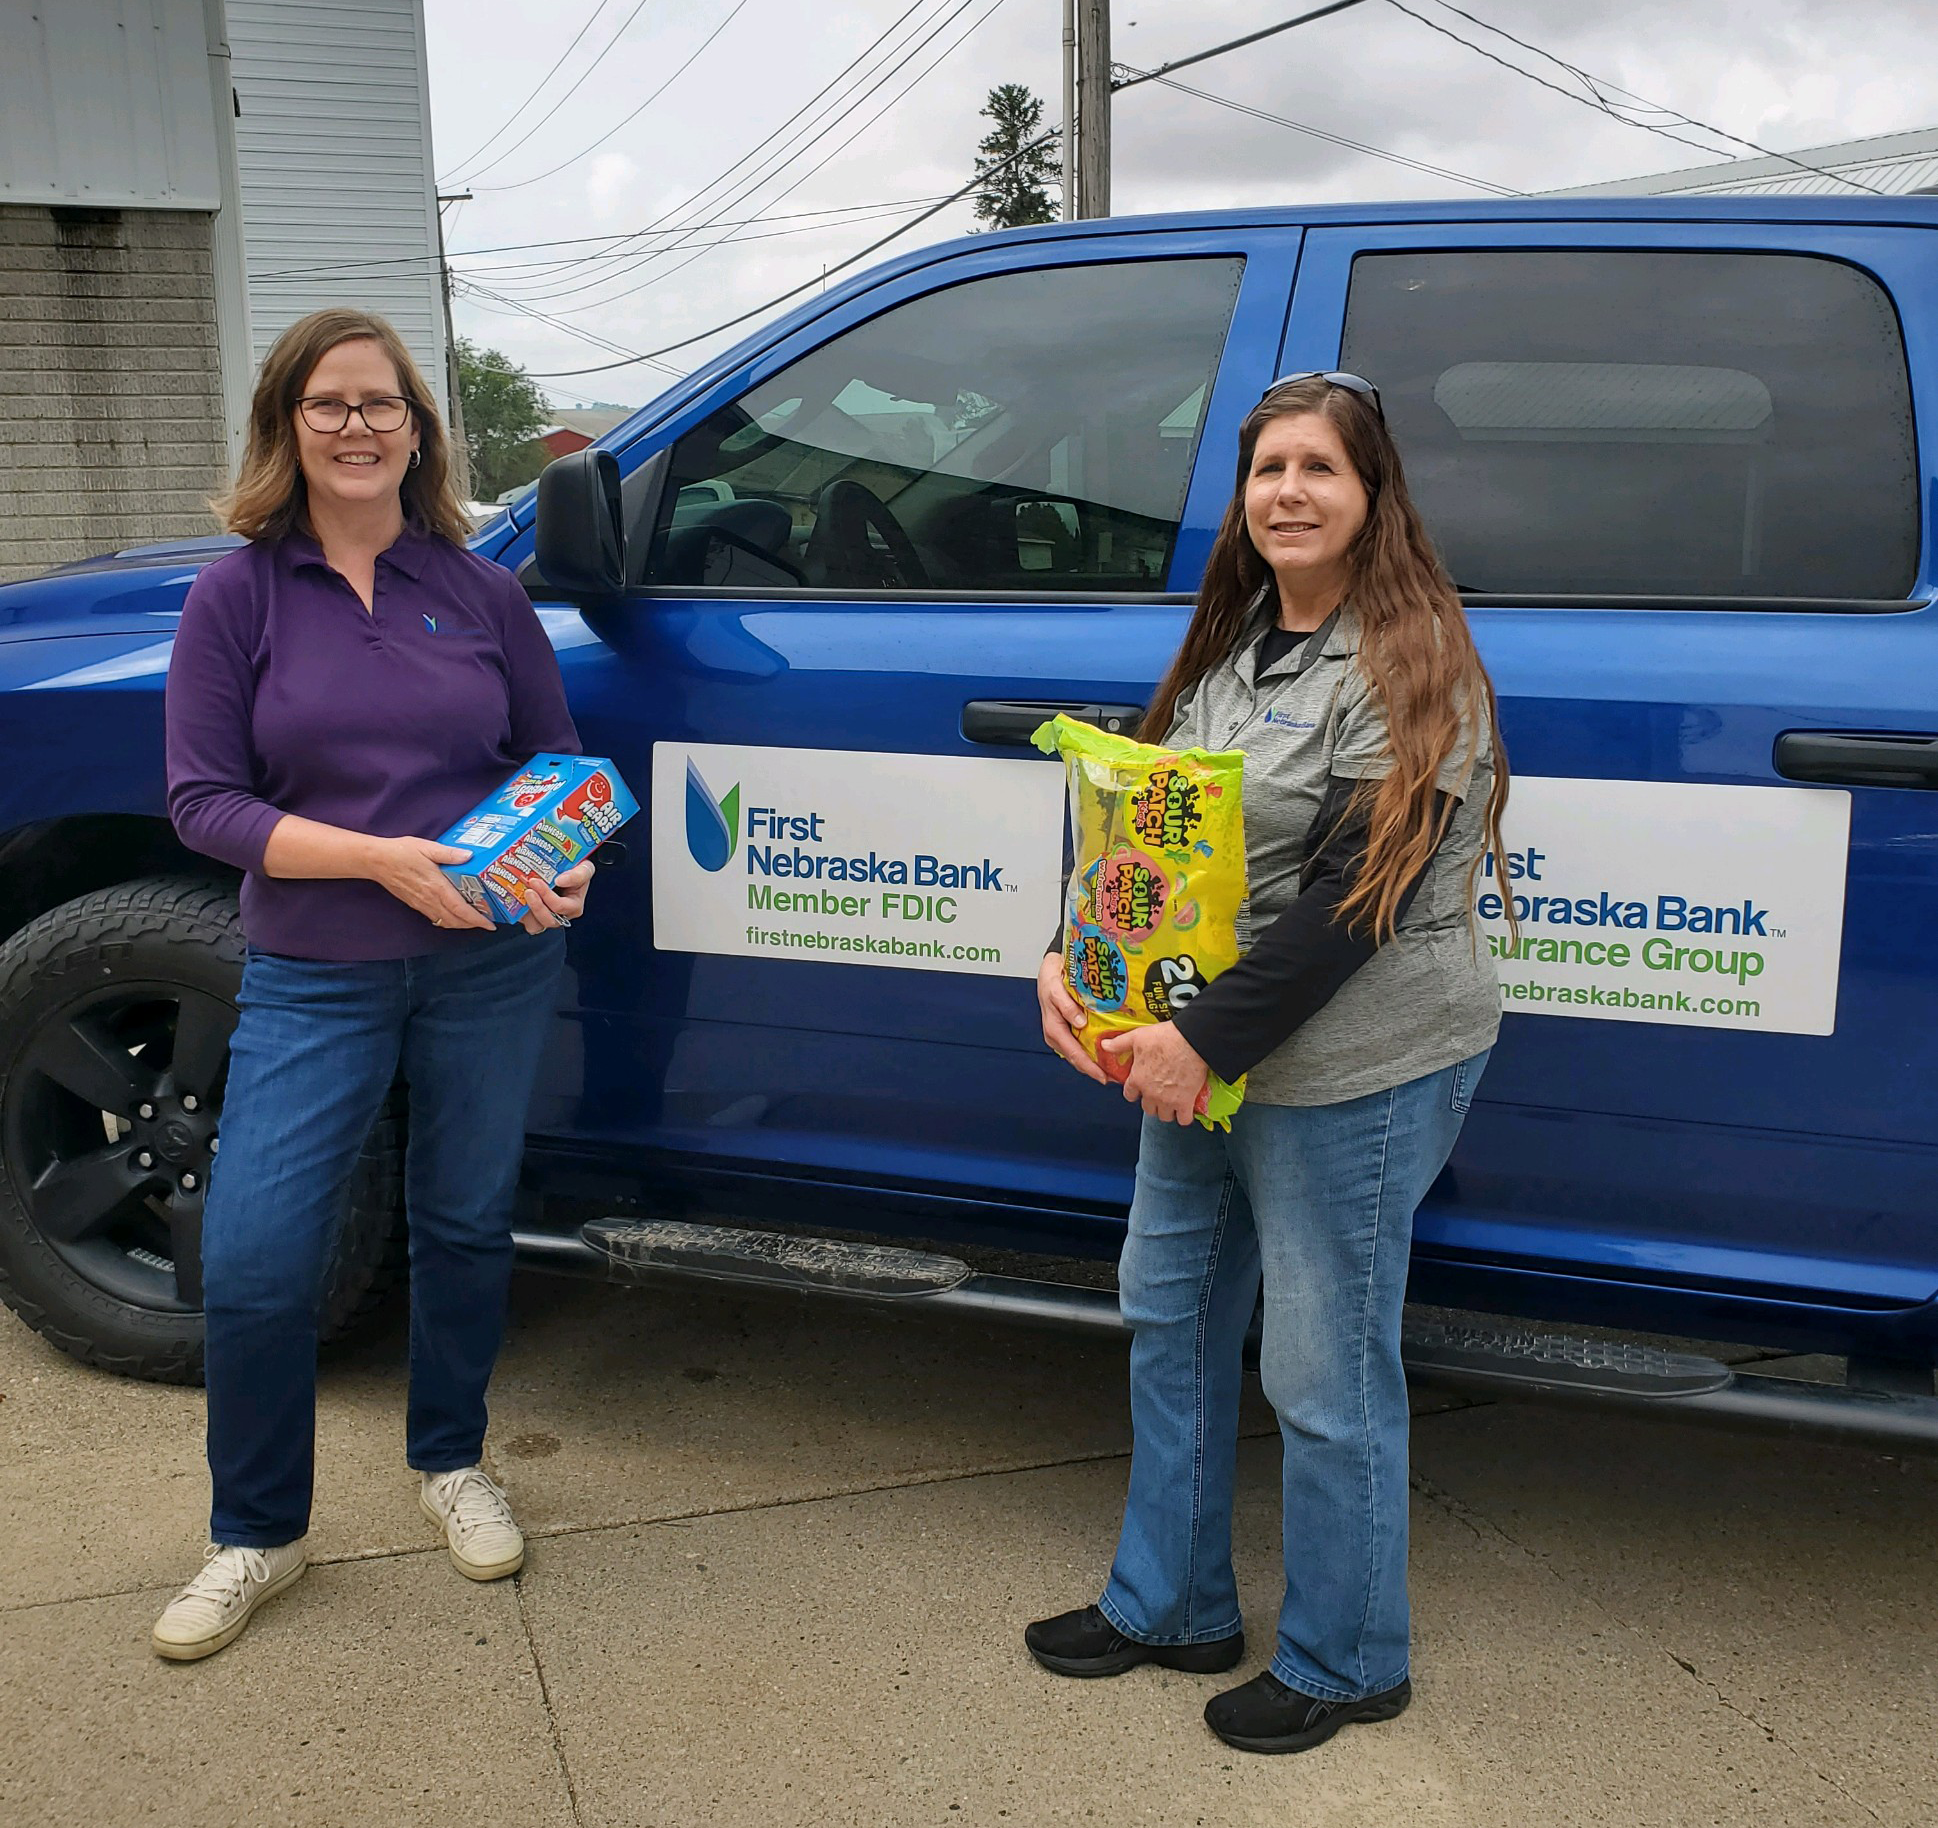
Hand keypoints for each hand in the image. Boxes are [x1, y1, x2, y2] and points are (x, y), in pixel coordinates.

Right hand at [368, 836, 494, 929]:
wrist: (375, 861)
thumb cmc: (400, 852)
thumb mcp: (427, 847)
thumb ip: (449, 854)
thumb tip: (470, 856)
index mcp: (436, 887)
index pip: (460, 909)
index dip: (477, 919)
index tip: (490, 924)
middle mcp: (430, 900)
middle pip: (456, 920)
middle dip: (473, 924)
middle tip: (487, 921)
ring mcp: (421, 904)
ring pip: (446, 921)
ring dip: (461, 923)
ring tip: (474, 919)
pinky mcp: (415, 904)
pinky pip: (435, 918)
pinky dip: (448, 920)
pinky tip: (454, 914)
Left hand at [519, 859, 594, 934]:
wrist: (560, 868)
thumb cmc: (574, 871)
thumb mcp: (584, 869)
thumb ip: (579, 874)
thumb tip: (560, 880)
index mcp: (573, 906)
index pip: (562, 907)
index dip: (550, 897)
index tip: (541, 881)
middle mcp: (560, 915)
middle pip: (549, 920)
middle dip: (538, 905)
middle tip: (530, 885)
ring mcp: (544, 916)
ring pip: (535, 925)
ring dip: (528, 911)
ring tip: (524, 893)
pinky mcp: (531, 916)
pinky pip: (524, 921)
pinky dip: (519, 912)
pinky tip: (518, 897)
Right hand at [1038, 952, 1105, 1082]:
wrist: (1050, 969)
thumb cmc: (1051, 978)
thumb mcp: (1055, 989)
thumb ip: (1066, 1006)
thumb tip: (1079, 1023)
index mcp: (1053, 1029)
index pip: (1074, 1054)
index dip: (1089, 1067)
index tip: (1104, 1076)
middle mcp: (1057, 1035)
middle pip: (1077, 1059)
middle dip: (1094, 1070)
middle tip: (1115, 1077)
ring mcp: (1062, 1033)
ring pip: (1079, 1054)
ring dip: (1094, 1062)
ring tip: (1113, 1069)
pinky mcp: (1067, 1029)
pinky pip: (1080, 1045)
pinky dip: (1092, 1051)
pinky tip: (1104, 1052)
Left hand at [1100, 1021, 1208, 1125]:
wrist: (1191, 1041)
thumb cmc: (1165, 1038)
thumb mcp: (1137, 1037)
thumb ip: (1119, 1044)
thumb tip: (1104, 1045)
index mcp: (1138, 1079)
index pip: (1129, 1095)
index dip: (1134, 1091)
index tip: (1140, 1087)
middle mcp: (1151, 1093)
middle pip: (1147, 1108)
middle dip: (1151, 1102)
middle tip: (1158, 1093)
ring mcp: (1168, 1100)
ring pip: (1164, 1116)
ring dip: (1166, 1110)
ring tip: (1171, 1101)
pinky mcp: (1185, 1102)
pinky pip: (1183, 1120)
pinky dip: (1184, 1116)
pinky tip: (1185, 1108)